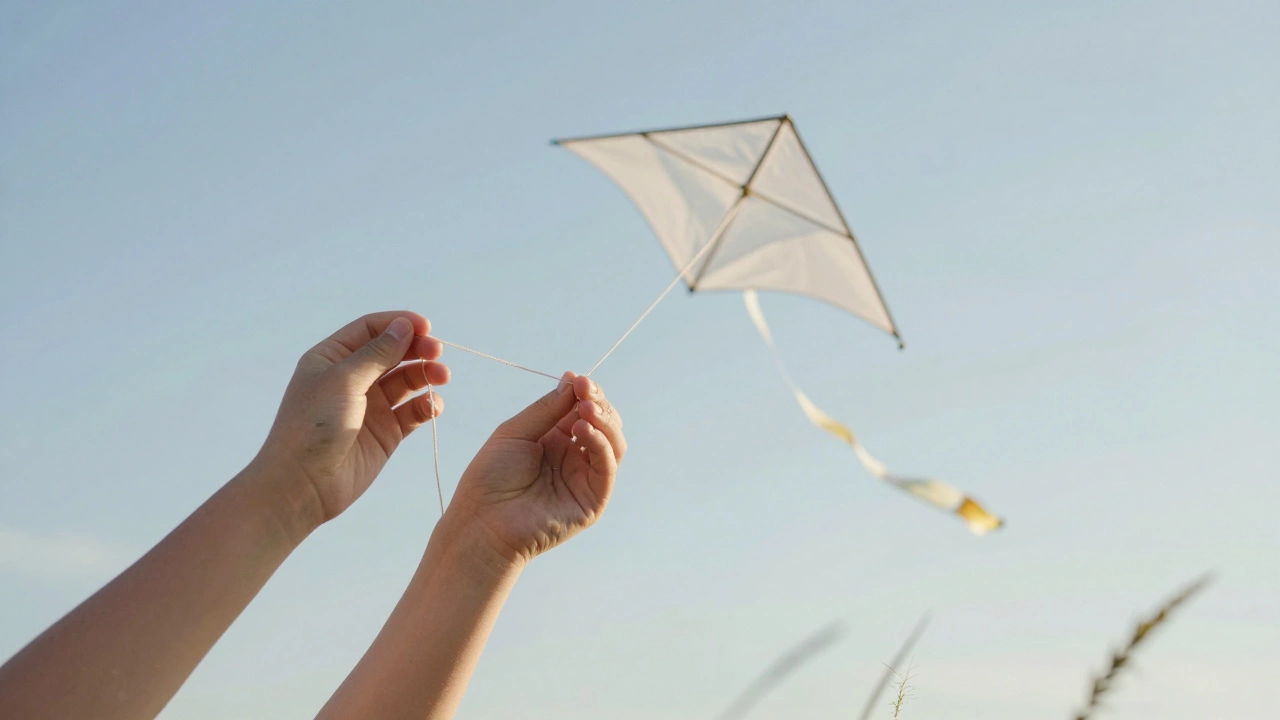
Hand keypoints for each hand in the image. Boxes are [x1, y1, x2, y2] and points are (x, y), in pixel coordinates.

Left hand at [257, 311, 450, 523]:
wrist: (303, 485)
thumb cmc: (313, 425)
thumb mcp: (343, 380)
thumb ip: (377, 353)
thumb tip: (404, 326)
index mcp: (333, 359)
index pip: (370, 330)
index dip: (399, 324)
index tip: (426, 327)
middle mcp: (353, 379)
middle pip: (393, 353)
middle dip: (417, 349)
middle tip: (437, 352)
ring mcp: (371, 406)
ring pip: (407, 381)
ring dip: (426, 375)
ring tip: (442, 376)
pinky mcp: (386, 433)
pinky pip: (413, 412)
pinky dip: (426, 406)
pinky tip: (432, 406)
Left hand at [448, 372, 625, 564]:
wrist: (482, 521)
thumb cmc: (490, 478)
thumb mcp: (516, 431)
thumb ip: (548, 409)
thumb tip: (574, 379)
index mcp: (554, 439)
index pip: (583, 409)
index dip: (586, 393)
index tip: (579, 380)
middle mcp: (573, 457)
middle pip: (603, 423)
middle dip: (598, 403)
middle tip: (586, 390)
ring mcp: (584, 478)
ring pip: (613, 443)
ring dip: (605, 421)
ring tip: (586, 409)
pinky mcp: (593, 500)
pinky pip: (607, 466)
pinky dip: (601, 443)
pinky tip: (583, 430)